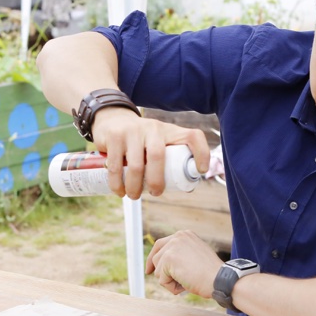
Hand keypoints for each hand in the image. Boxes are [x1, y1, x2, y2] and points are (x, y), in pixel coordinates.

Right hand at [91, 108, 209, 198]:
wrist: (113, 119)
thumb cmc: (142, 139)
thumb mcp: (159, 141)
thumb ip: (171, 159)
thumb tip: (186, 188)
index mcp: (169, 131)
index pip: (192, 136)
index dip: (202, 153)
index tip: (202, 171)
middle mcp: (153, 128)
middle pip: (157, 156)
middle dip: (156, 180)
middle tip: (155, 194)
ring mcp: (132, 131)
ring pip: (136, 165)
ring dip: (134, 186)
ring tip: (133, 196)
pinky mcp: (114, 136)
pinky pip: (115, 165)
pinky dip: (117, 183)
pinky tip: (119, 190)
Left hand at [145, 230, 224, 297]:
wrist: (219, 279)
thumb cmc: (211, 273)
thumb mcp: (196, 257)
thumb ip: (181, 255)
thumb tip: (164, 264)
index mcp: (184, 235)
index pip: (160, 244)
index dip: (153, 258)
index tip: (149, 270)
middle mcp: (177, 237)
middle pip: (156, 257)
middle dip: (159, 272)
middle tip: (166, 282)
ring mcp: (172, 246)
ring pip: (158, 270)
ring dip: (170, 281)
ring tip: (187, 282)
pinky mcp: (168, 259)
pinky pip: (161, 279)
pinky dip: (171, 287)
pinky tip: (185, 285)